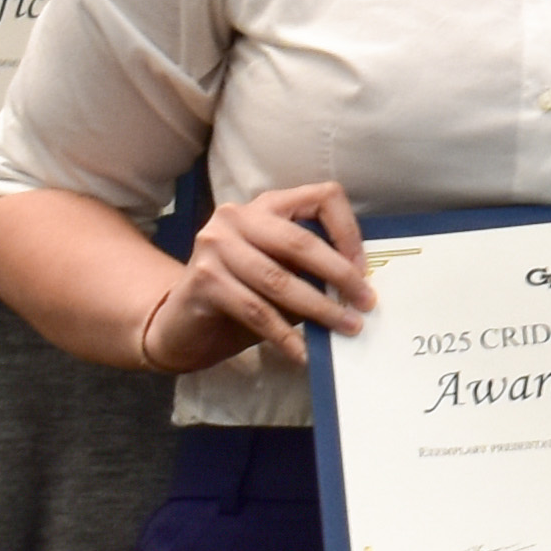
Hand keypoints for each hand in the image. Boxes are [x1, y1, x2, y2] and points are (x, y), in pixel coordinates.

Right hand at [162, 180, 373, 369]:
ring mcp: (215, 245)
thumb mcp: (284, 272)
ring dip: (320, 309)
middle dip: (340, 276)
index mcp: (267, 206)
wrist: (184, 323)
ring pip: (279, 280)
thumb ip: (312, 270)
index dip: (348, 232)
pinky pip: (256, 310)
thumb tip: (357, 288)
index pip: (322, 198)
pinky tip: (303, 352)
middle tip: (366, 303)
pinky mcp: (203, 279)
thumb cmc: (244, 294)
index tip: (363, 268)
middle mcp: (237, 217)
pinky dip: (285, 335)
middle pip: (301, 242)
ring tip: (346, 328)